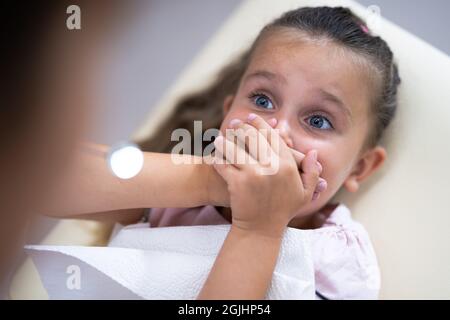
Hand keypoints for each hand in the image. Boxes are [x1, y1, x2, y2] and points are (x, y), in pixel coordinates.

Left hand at [213, 113, 323, 236]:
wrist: (261, 231)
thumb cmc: (283, 211)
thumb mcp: (304, 194)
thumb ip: (312, 173)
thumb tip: (312, 152)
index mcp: (287, 165)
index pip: (272, 137)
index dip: (261, 124)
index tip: (252, 118)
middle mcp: (271, 166)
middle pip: (252, 137)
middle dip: (242, 128)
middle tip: (235, 123)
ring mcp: (252, 174)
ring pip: (235, 148)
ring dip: (226, 141)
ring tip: (220, 139)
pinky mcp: (236, 183)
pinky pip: (223, 164)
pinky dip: (217, 159)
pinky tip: (214, 156)